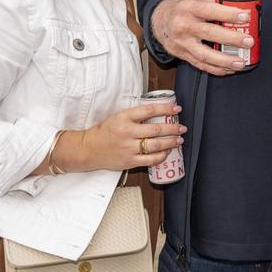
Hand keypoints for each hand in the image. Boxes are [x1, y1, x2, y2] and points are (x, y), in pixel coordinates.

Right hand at [57, 101, 185, 172]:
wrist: (88, 149)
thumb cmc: (105, 131)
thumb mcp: (118, 117)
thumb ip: (136, 115)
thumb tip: (158, 112)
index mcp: (124, 118)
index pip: (149, 111)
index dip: (166, 109)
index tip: (177, 110)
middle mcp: (127, 132)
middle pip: (156, 129)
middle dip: (173, 128)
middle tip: (182, 127)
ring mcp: (128, 148)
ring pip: (155, 145)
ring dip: (171, 142)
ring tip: (179, 140)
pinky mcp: (129, 161)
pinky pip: (150, 159)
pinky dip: (161, 156)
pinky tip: (167, 152)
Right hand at [151, 0, 252, 75]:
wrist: (159, 20)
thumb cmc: (183, 9)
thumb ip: (215, 2)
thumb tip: (239, 8)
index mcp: (189, 8)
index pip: (210, 10)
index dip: (228, 14)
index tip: (245, 17)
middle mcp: (184, 25)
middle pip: (209, 33)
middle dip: (231, 39)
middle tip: (248, 41)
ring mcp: (182, 42)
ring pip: (204, 54)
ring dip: (225, 60)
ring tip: (241, 62)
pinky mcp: (182, 55)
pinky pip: (200, 65)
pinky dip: (216, 69)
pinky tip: (229, 69)